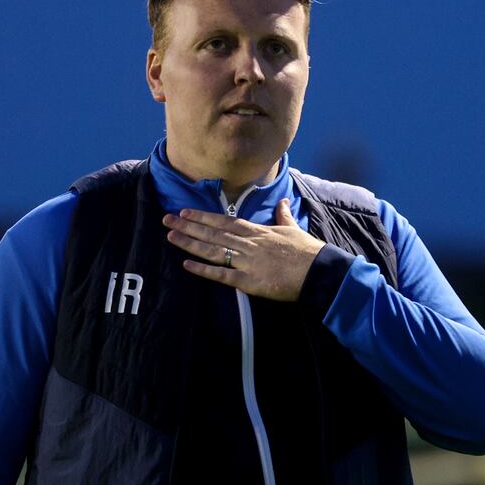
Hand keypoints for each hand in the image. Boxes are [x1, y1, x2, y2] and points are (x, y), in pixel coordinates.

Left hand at [161, 199, 325, 300]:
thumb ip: (284, 216)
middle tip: (166, 220)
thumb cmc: (307, 251)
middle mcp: (248, 244)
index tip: (185, 212)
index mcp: (258, 231)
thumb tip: (283, 203)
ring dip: (191, 243)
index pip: (225, 221)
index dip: (204, 217)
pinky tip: (187, 265)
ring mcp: (247, 262)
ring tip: (171, 237)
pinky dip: (204, 270)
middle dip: (189, 226)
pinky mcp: (249, 281)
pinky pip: (222, 275)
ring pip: (213, 250)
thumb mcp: (294, 229)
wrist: (318, 272)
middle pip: (213, 234)